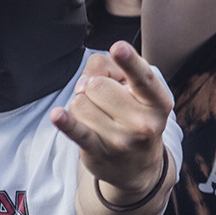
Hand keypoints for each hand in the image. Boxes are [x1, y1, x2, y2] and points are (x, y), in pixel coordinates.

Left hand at [51, 42, 173, 193]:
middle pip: (98, 85)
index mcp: (158, 102)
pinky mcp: (99, 153)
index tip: (118, 47)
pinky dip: (66, 122)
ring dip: (81, 106)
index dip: (129, 61)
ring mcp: (121, 140)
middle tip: (104, 102)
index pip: (143, 78)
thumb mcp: (135, 93)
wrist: (137, 167)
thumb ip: (111, 71)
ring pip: (81, 103)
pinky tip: (57, 115)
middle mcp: (144, 122)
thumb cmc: (134, 118)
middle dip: (93, 88)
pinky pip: (78, 132)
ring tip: (96, 117)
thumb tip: (85, 80)